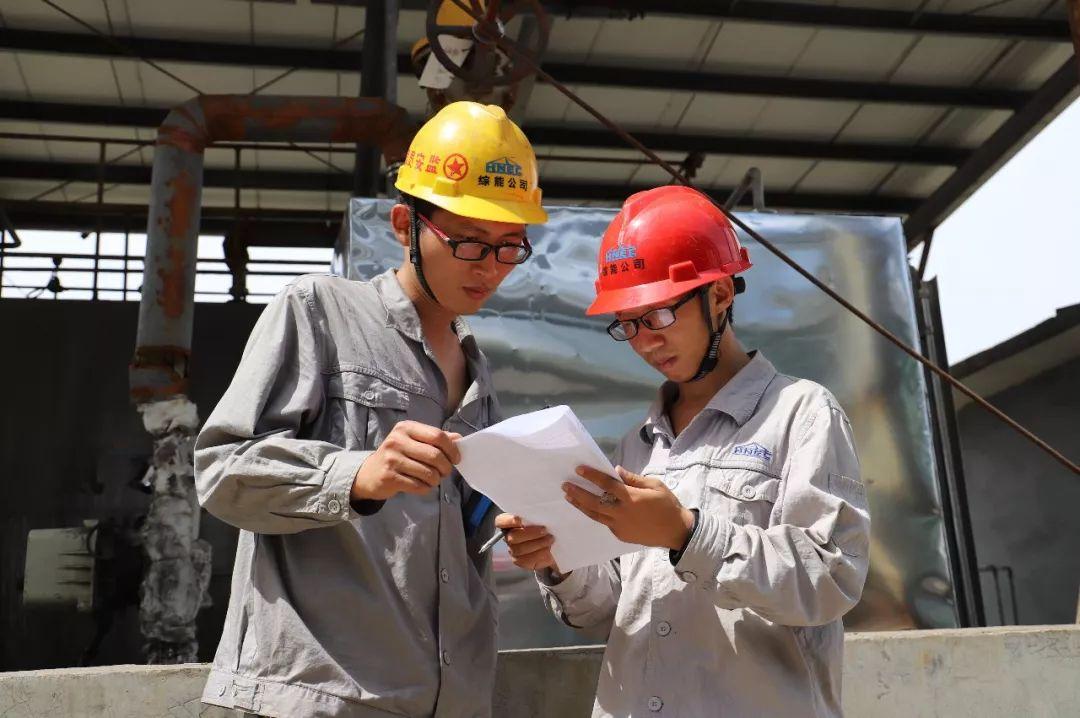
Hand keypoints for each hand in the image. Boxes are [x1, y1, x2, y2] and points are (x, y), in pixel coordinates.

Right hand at [351, 421, 461, 500]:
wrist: (369, 474)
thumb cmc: (397, 456)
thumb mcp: (414, 441)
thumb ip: (436, 439)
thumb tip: (459, 439)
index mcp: (406, 428)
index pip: (437, 436)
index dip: (451, 449)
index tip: (456, 459)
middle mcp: (397, 440)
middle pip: (435, 455)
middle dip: (446, 467)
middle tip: (445, 472)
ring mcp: (392, 459)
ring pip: (428, 473)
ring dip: (436, 480)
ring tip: (433, 479)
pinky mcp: (389, 477)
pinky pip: (418, 485)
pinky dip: (425, 488)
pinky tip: (422, 485)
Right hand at [495, 513, 559, 571]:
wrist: (556, 544)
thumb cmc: (548, 525)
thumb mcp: (545, 516)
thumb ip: (540, 511)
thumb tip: (552, 497)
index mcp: (510, 522)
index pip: (501, 521)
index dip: (508, 521)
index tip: (520, 519)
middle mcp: (510, 536)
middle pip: (512, 537)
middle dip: (529, 533)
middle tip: (545, 529)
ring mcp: (514, 550)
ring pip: (519, 549)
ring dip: (537, 544)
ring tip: (551, 539)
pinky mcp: (521, 561)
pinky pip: (526, 560)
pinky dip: (539, 555)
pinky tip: (549, 550)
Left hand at [564, 466, 694, 549]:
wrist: (676, 532)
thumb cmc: (667, 505)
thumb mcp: (655, 486)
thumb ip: (634, 479)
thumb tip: (616, 470)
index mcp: (632, 498)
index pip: (607, 485)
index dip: (592, 476)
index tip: (579, 469)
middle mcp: (622, 513)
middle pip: (594, 502)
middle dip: (578, 493)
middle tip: (565, 486)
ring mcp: (620, 526)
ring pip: (595, 515)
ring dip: (581, 506)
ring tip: (569, 498)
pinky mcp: (621, 535)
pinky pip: (605, 523)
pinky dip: (596, 515)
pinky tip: (588, 509)